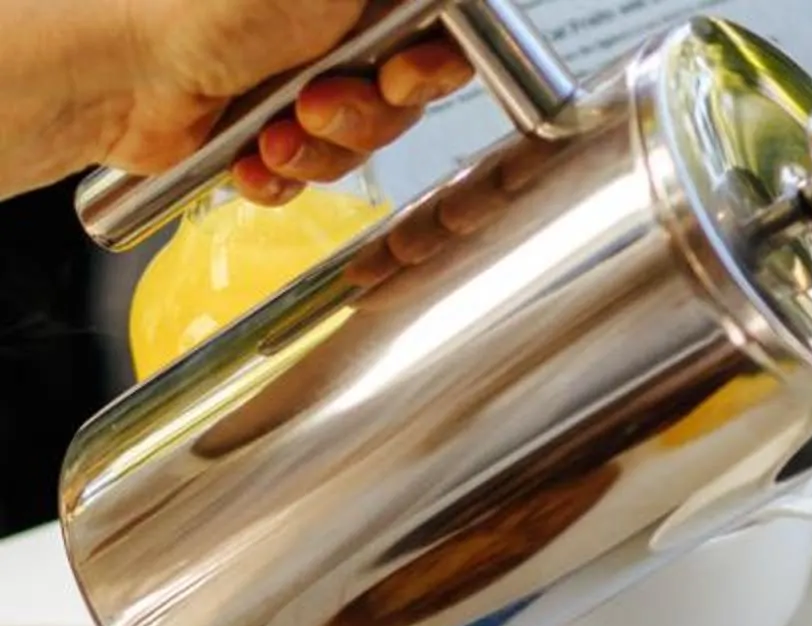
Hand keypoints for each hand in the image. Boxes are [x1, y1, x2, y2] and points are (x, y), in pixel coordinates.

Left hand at [94, 0, 474, 200]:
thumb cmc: (201, 7)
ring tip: (276, 134)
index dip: (431, 64)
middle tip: (323, 102)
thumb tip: (447, 8)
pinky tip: (253, 160)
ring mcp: (293, 83)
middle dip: (366, 111)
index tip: (405, 73)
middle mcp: (322, 30)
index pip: (432, 35)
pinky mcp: (262, 135)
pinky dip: (284, 175)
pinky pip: (310, 175)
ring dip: (322, 148)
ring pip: (358, 140)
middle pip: (402, 94)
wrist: (116, 71)